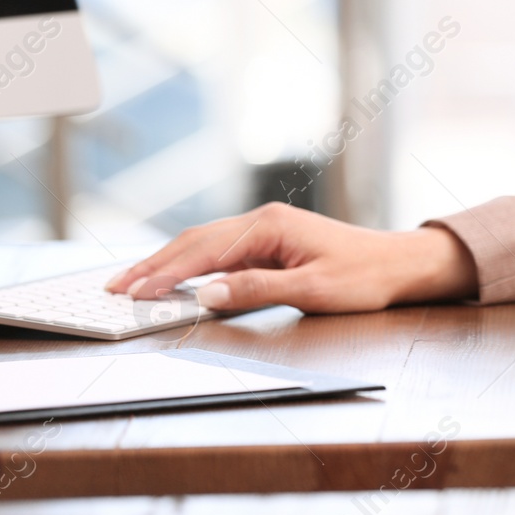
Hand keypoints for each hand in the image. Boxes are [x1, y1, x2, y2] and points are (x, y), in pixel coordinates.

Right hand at [104, 203, 479, 312]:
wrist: (399, 265)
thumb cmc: (365, 277)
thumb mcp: (313, 291)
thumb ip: (257, 290)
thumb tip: (207, 293)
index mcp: (270, 226)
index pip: (204, 250)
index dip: (165, 273)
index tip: (134, 292)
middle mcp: (263, 221)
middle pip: (195, 241)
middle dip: (153, 266)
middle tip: (115, 289)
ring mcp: (265, 229)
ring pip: (203, 243)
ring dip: (166, 263)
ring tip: (131, 283)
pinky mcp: (270, 242)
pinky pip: (220, 251)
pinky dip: (190, 263)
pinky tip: (173, 277)